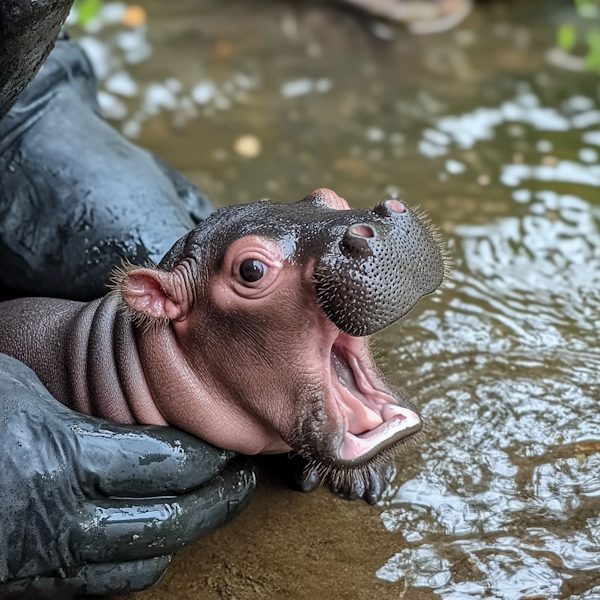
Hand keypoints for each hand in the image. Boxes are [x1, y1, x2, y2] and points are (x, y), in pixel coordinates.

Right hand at [0, 353, 253, 598]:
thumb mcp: (15, 388)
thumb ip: (78, 409)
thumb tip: (135, 419)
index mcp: (59, 459)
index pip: (167, 464)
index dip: (208, 457)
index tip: (229, 446)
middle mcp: (59, 520)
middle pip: (170, 519)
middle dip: (219, 501)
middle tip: (243, 480)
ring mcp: (44, 561)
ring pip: (144, 562)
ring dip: (187, 535)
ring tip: (211, 507)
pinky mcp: (29, 583)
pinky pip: (104, 584)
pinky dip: (142, 562)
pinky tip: (156, 537)